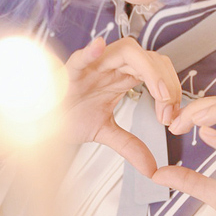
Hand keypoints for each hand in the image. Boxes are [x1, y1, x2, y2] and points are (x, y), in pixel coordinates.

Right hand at [62, 36, 181, 176]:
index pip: (157, 69)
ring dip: (149, 70)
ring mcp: (92, 66)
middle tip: (168, 109)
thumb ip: (130, 146)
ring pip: (127, 52)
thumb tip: (151, 168)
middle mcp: (111, 66)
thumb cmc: (68, 115)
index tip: (173, 115)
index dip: (171, 88)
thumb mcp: (106, 132)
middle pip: (149, 58)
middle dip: (166, 82)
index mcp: (122, 76)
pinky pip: (81, 58)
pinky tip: (99, 46)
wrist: (41, 122)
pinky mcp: (69, 72)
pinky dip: (90, 51)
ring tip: (157, 91)